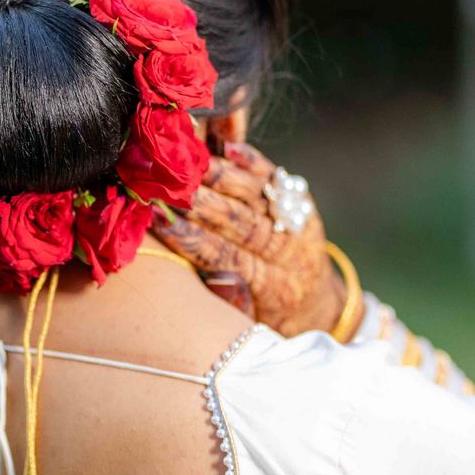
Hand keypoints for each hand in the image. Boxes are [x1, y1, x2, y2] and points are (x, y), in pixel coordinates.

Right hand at [153, 142, 345, 336]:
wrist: (315, 307)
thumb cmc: (270, 321)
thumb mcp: (250, 327)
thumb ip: (233, 301)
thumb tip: (216, 274)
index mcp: (276, 288)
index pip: (228, 257)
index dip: (191, 237)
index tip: (159, 219)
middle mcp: (291, 253)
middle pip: (242, 221)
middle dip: (202, 201)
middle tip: (167, 184)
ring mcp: (299, 225)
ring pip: (257, 195)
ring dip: (221, 176)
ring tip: (187, 163)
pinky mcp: (302, 205)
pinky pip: (277, 179)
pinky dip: (252, 161)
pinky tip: (227, 147)